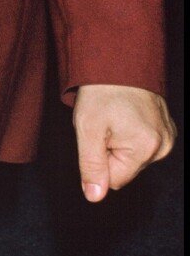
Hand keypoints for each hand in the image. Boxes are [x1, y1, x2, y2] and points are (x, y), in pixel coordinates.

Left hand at [72, 84, 176, 200]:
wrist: (118, 58)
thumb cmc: (101, 91)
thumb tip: (94, 196)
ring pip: (133, 157)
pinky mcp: (167, 128)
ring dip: (119, 142)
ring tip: (114, 116)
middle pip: (126, 169)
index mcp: (146, 148)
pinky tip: (125, 115)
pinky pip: (142, 144)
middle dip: (110, 151)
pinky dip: (130, 134)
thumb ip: (92, 165)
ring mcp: (168, 136)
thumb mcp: (88, 129)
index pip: (115, 180)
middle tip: (104, 124)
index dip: (100, 160)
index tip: (98, 135)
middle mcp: (164, 146)